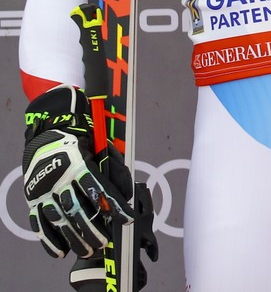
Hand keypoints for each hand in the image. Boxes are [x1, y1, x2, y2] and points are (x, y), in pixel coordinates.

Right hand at [21, 86, 126, 258]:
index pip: (99, 190)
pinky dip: (49, 239)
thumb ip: (114, 168)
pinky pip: (39, 222)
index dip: (114, 206)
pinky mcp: (32, 197)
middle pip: (77, 209)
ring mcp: (43, 189)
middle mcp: (59, 178)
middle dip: (93, 229)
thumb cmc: (82, 139)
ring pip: (59, 219)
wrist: (48, 130)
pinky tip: (60, 252)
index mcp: (78, 164)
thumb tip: (126, 193)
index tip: (127, 220)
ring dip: (74, 237)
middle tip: (105, 243)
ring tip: (88, 251)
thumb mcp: (101, 147)